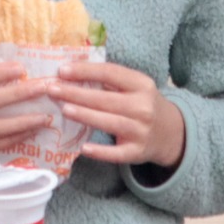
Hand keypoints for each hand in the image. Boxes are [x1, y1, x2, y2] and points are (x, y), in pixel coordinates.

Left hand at [52, 60, 186, 168]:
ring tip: (64, 109)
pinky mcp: (137, 152)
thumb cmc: (143, 104)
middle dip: (77, 93)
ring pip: (110, 122)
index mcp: (142, 84)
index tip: (62, 70)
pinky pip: (117, 153)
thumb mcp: (135, 86)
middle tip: (52, 89)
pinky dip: (101, 151)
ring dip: (85, 115)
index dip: (86, 71)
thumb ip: (111, 79)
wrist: (170, 133)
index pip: (111, 73)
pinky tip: (83, 147)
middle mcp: (144, 107)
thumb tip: (73, 71)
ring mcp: (141, 131)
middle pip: (106, 99)